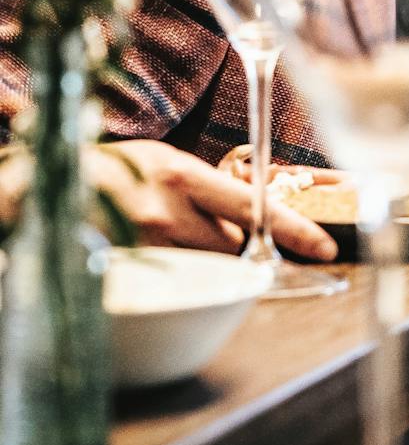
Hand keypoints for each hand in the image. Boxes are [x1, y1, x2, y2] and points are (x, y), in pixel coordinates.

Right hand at [93, 140, 336, 260]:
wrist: (46, 187)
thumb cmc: (114, 171)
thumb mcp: (166, 164)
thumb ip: (207, 189)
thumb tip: (249, 219)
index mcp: (183, 175)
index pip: (253, 206)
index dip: (294, 228)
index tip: (326, 246)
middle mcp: (166, 211)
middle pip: (232, 245)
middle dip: (229, 242)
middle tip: (197, 226)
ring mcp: (142, 245)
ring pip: (204, 264)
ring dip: (200, 256)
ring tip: (166, 233)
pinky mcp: (124, 272)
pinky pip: (172, 280)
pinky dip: (173, 272)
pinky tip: (150, 250)